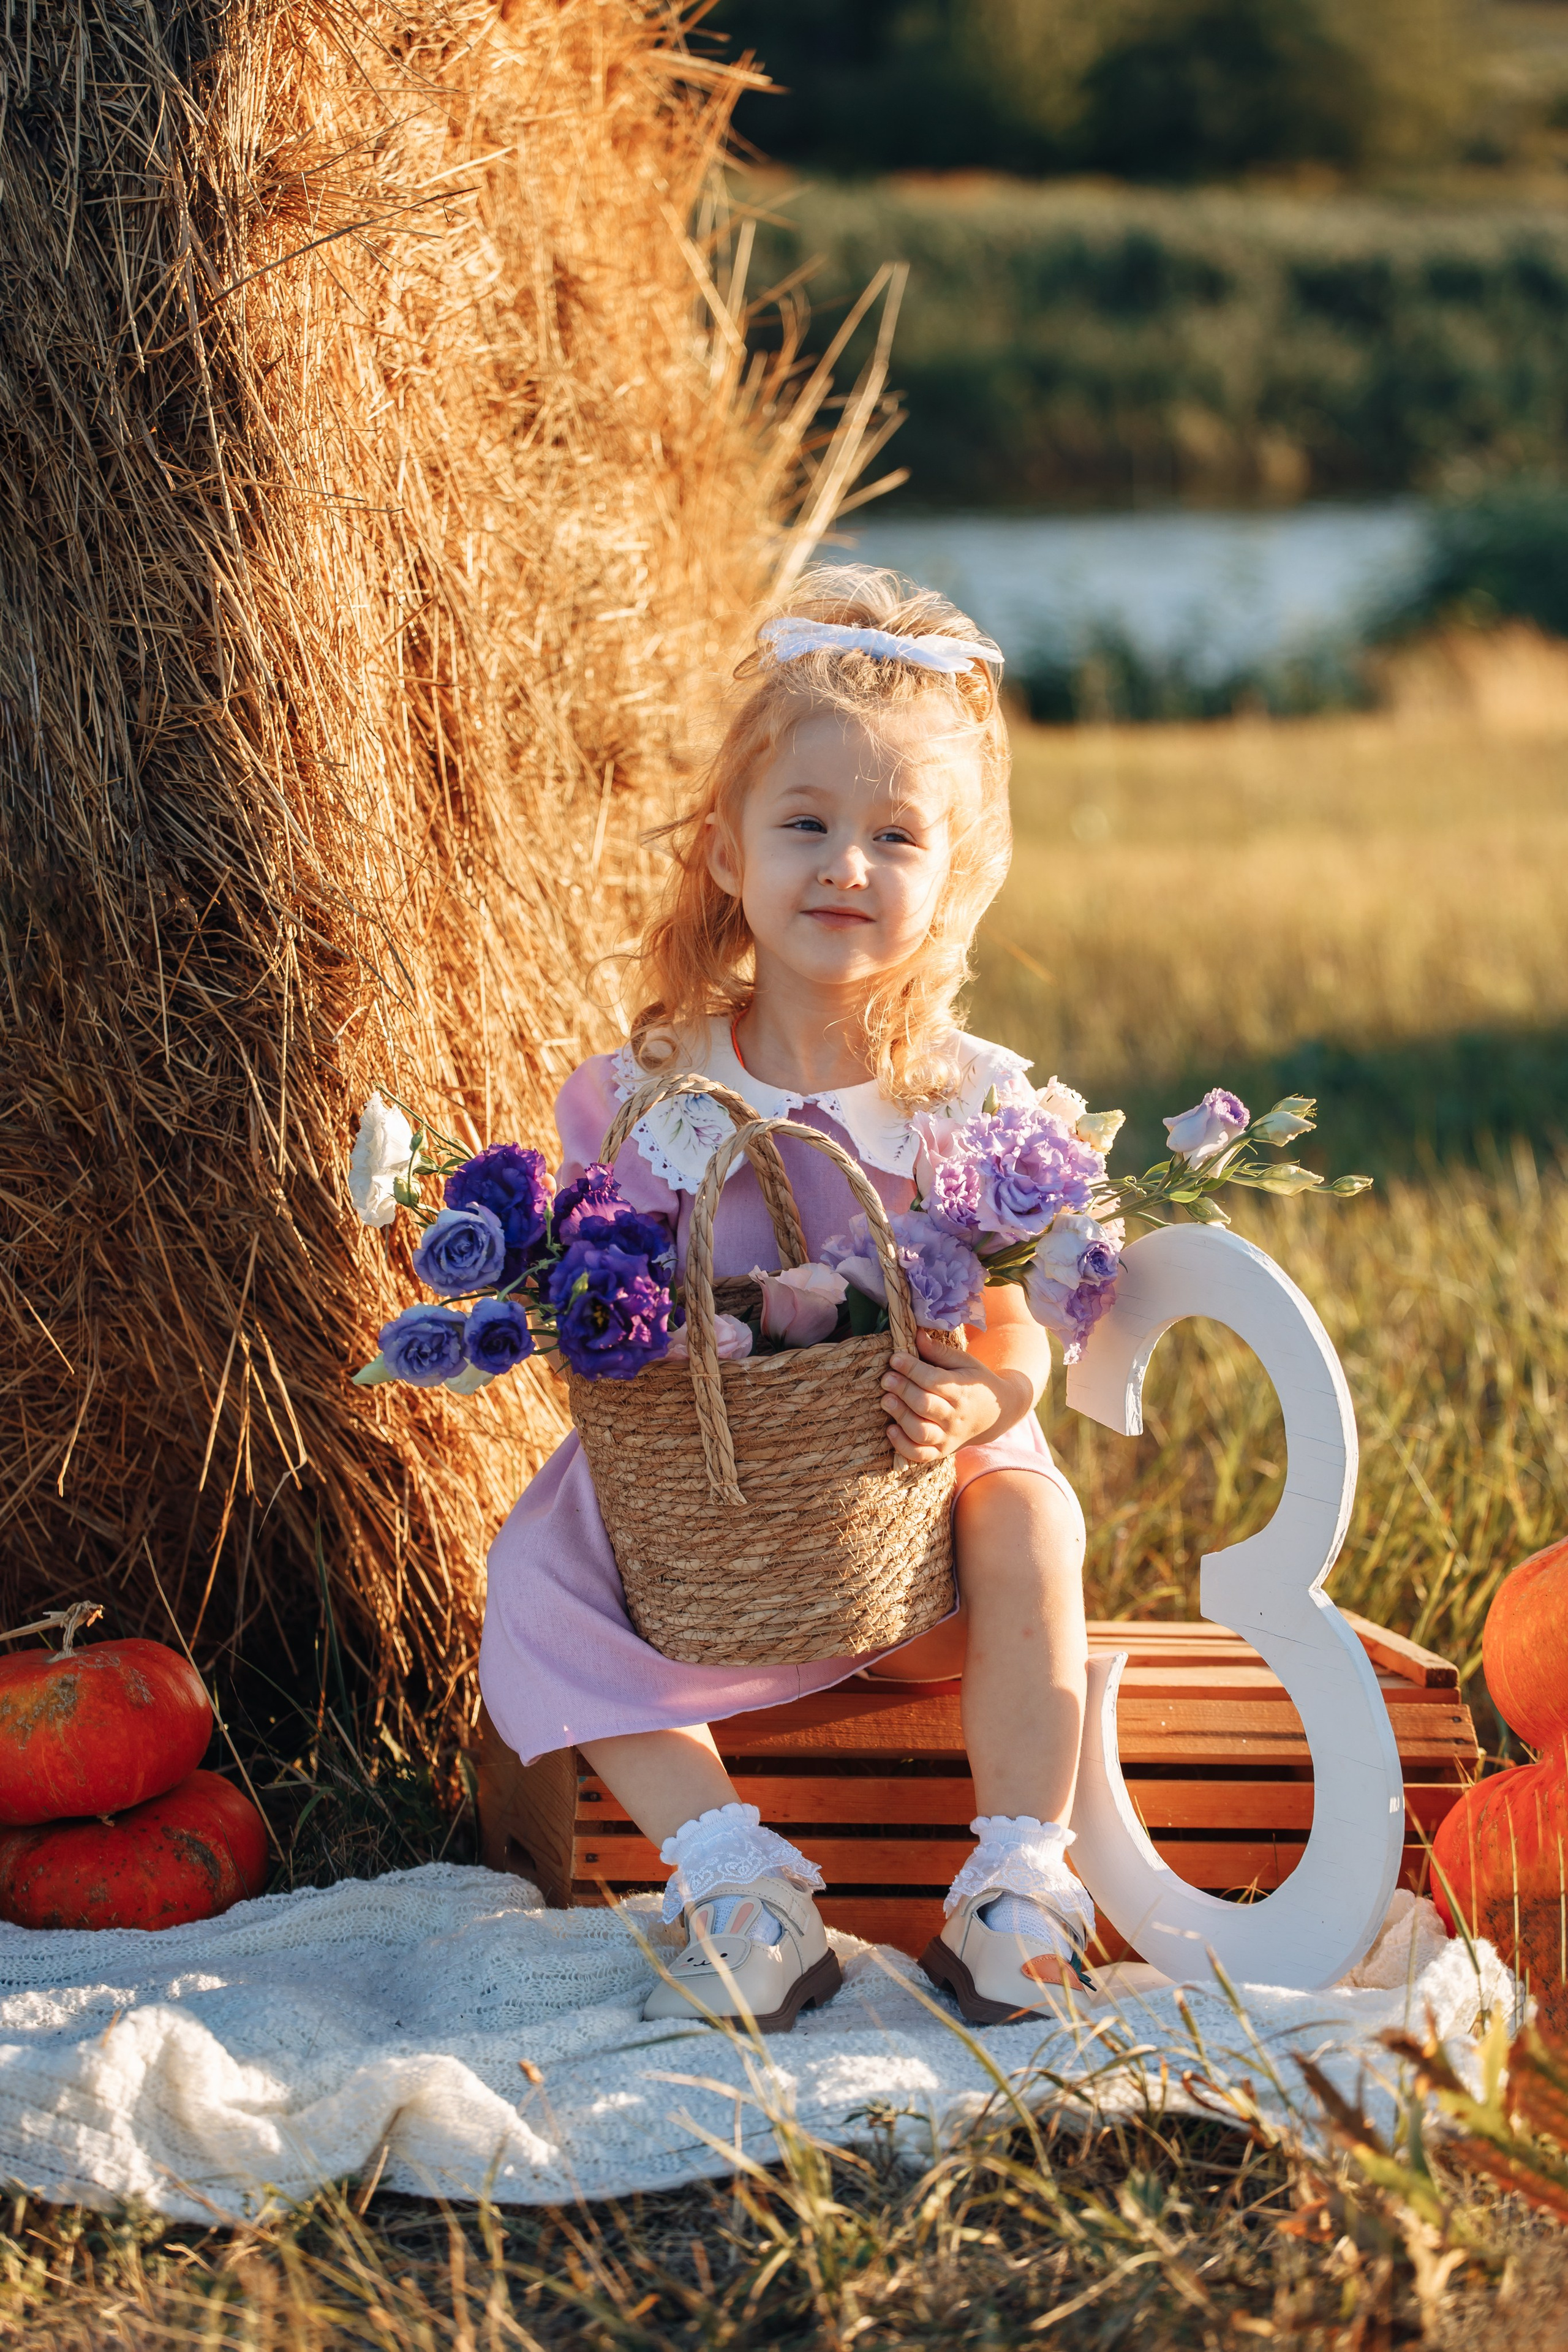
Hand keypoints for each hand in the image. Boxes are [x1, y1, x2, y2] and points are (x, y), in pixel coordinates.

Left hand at [879, 1331, 1033, 1462]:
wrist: (995, 1415)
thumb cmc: (975, 1383)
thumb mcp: (965, 1363)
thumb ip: (939, 1352)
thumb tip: (915, 1334)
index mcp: (962, 1391)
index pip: (934, 1381)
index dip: (912, 1369)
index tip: (895, 1358)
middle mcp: (955, 1417)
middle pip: (924, 1405)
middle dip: (902, 1390)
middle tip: (886, 1378)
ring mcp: (948, 1437)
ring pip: (921, 1431)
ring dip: (900, 1416)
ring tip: (886, 1400)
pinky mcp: (941, 1451)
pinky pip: (920, 1454)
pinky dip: (903, 1446)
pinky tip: (890, 1429)